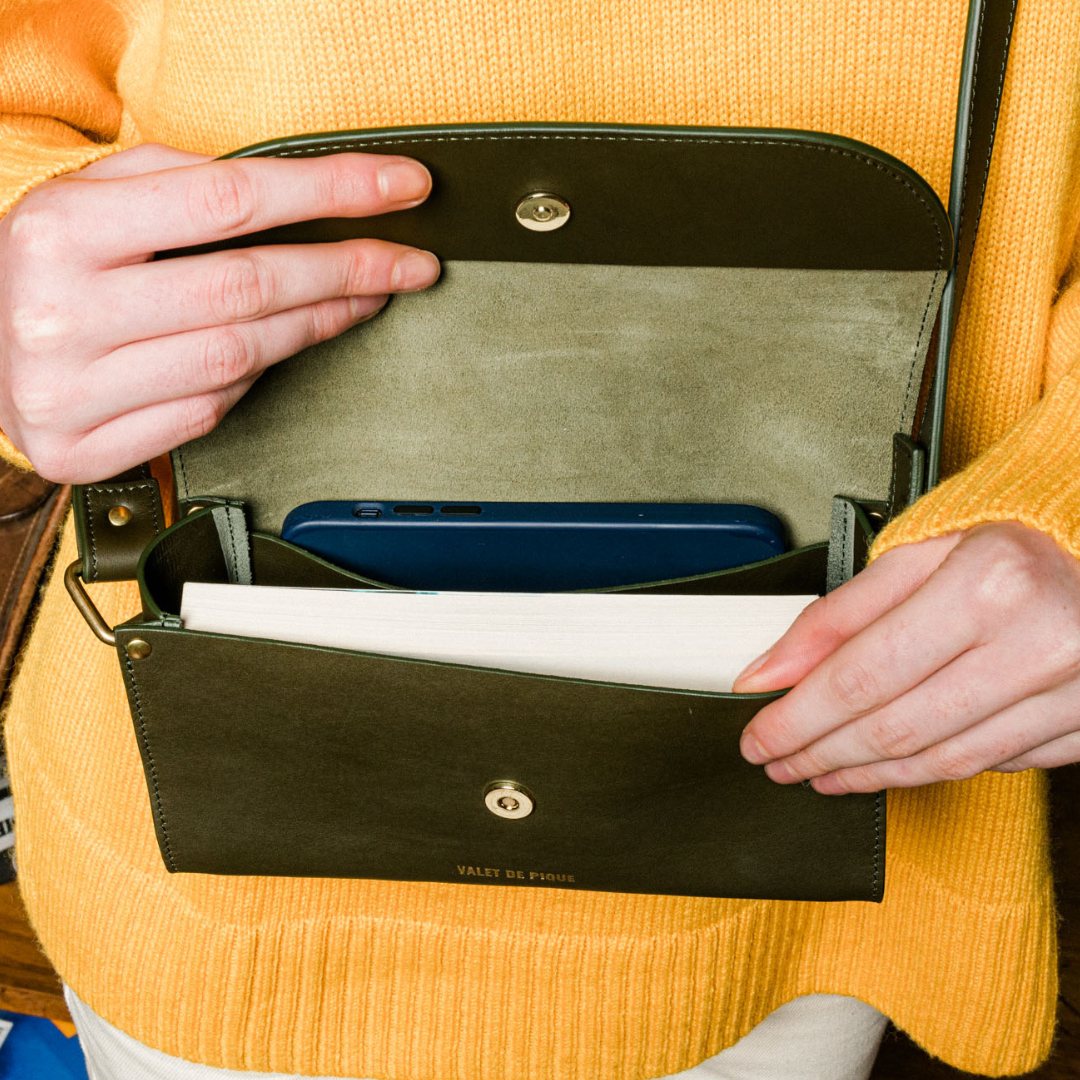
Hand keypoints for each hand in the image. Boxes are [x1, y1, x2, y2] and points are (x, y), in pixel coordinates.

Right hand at [0, 143, 440, 480]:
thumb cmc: (43, 267)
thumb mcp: (88, 199)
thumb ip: (177, 184)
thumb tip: (299, 193)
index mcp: (64, 230)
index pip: (230, 201)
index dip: (330, 193)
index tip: (400, 189)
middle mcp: (63, 312)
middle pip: (248, 287)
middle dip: (347, 271)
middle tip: (407, 263)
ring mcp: (72, 390)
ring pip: (240, 358)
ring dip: (317, 327)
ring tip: (358, 302)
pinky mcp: (84, 447)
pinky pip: (208, 413)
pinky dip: (250, 383)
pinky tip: (271, 354)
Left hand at [732, 521, 1079, 791]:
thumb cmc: (1018, 540)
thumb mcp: (921, 552)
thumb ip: (840, 613)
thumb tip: (771, 671)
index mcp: (987, 586)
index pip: (861, 676)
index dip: (797, 718)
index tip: (758, 736)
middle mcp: (1035, 645)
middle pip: (894, 728)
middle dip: (820, 753)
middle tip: (778, 762)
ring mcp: (1070, 694)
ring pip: (941, 761)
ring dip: (867, 774)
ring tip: (820, 770)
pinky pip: (991, 765)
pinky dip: (929, 770)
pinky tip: (889, 766)